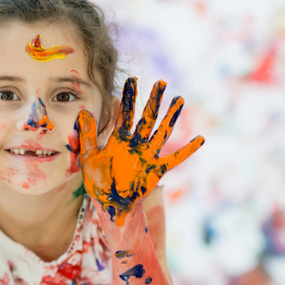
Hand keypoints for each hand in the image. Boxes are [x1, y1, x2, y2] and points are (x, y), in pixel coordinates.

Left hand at [77, 77, 204, 224]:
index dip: (129, 97)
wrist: (111, 205)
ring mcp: (148, 155)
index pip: (125, 114)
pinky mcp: (157, 169)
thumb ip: (88, 135)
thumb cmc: (98, 182)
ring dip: (171, 117)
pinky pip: (176, 158)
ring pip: (162, 131)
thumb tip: (83, 111)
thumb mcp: (89, 157)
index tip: (132, 79)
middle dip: (154, 100)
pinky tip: (200, 139)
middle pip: (147, 117)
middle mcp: (135, 144)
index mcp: (119, 140)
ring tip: (179, 100)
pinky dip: (188, 150)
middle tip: (161, 82)